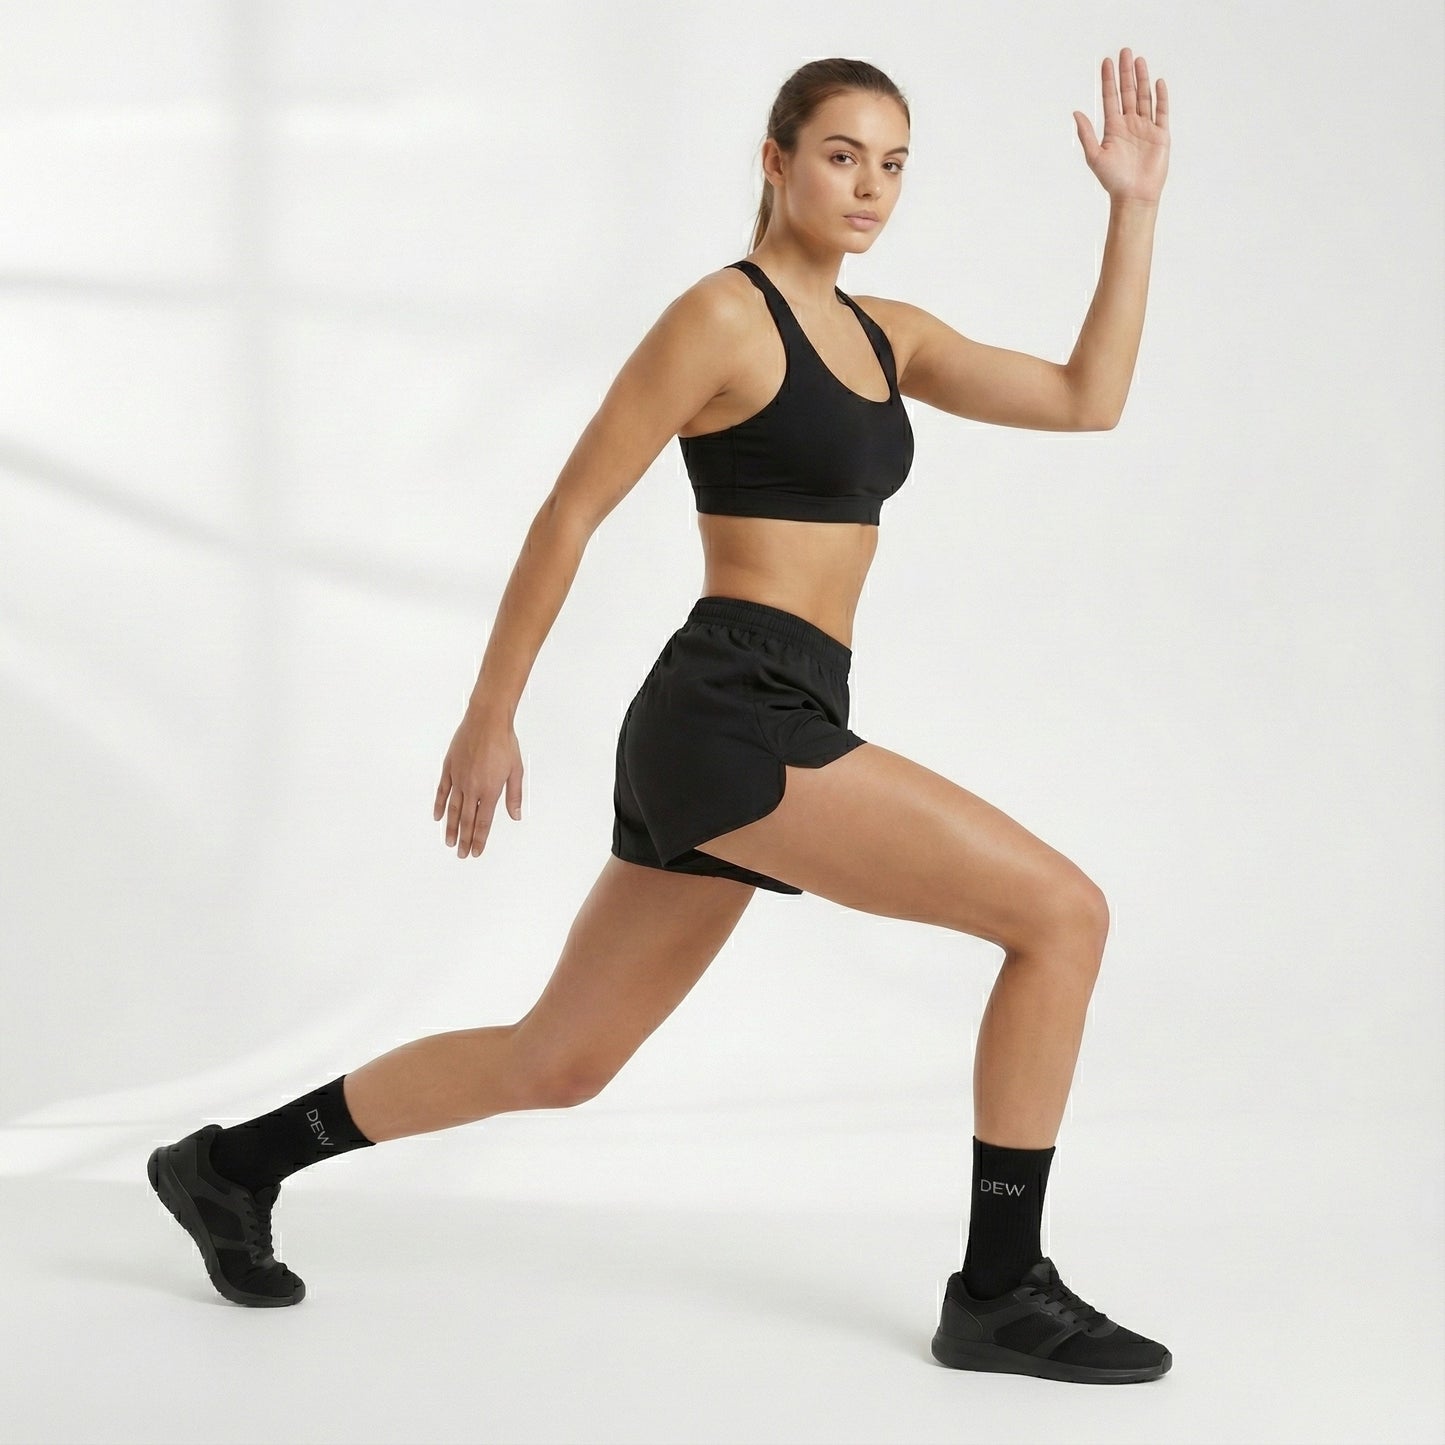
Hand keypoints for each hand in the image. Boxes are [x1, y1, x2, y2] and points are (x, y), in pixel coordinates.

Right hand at [433, 710, 523, 858]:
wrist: (487, 720)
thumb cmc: (504, 743)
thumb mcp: (516, 770)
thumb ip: (514, 796)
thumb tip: (515, 816)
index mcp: (490, 790)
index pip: (483, 822)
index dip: (479, 839)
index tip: (475, 852)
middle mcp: (472, 787)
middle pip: (467, 820)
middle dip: (464, 839)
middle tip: (461, 854)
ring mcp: (459, 778)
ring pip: (453, 809)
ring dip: (451, 827)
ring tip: (449, 842)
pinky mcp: (450, 768)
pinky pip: (442, 791)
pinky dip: (439, 805)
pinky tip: (438, 816)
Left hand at [1073, 48, 1169, 204]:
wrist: (1134, 196)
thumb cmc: (1113, 180)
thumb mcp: (1095, 156)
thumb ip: (1086, 134)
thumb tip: (1075, 112)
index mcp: (1113, 129)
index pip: (1110, 98)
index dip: (1108, 80)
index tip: (1106, 62)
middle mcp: (1129, 125)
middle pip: (1127, 93)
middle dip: (1125, 73)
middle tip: (1124, 52)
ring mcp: (1146, 128)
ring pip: (1144, 97)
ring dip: (1142, 79)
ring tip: (1139, 60)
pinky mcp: (1160, 135)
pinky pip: (1161, 111)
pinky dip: (1160, 97)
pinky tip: (1158, 83)